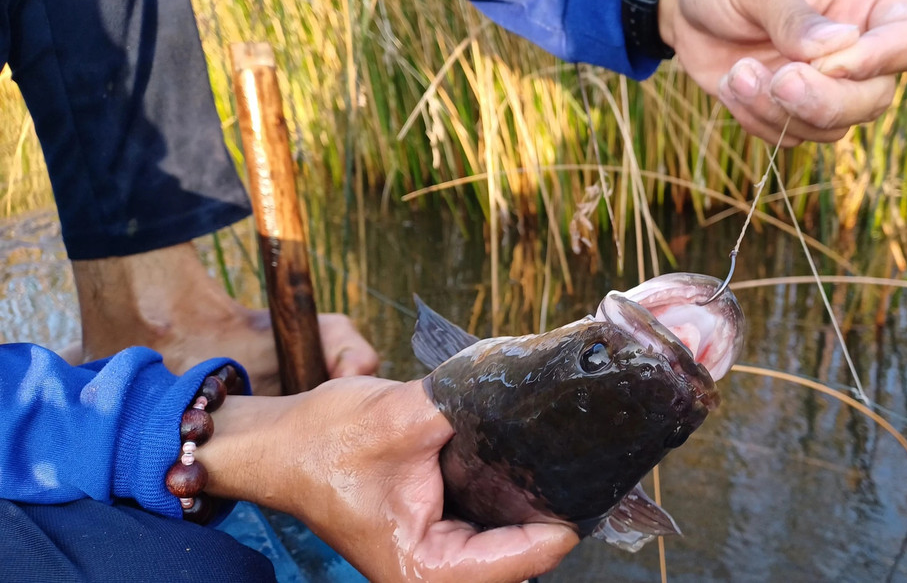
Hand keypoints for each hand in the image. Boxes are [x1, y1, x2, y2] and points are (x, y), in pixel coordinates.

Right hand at [199, 377, 577, 581]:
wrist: (279, 441)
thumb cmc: (323, 442)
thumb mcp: (400, 416)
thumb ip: (465, 403)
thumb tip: (524, 385)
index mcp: (422, 567)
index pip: (512, 564)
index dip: (552, 531)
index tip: (584, 495)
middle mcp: (431, 571)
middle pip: (517, 556)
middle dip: (546, 515)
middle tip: (582, 471)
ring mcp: (435, 553)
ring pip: (506, 540)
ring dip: (528, 505)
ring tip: (559, 462)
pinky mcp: (435, 530)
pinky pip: (487, 523)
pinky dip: (506, 496)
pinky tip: (524, 461)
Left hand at [658, 0, 906, 143]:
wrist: (687, 6)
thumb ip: (793, 14)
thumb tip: (837, 47)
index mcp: (869, 2)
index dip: (883, 61)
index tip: (828, 60)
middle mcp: (860, 50)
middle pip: (875, 100)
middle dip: (823, 100)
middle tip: (777, 79)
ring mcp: (829, 86)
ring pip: (832, 128)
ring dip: (778, 111)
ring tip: (737, 74)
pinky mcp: (794, 112)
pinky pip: (791, 138)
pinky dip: (757, 120)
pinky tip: (731, 84)